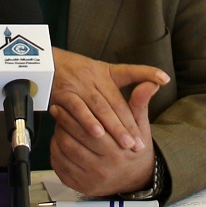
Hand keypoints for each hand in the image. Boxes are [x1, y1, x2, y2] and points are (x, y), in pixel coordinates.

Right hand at [47, 50, 169, 150]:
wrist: (46, 63)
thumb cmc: (76, 71)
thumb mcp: (103, 71)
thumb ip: (131, 78)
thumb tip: (160, 80)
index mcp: (107, 73)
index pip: (129, 78)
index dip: (143, 87)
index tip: (159, 93)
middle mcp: (95, 77)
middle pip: (116, 103)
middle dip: (128, 125)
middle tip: (138, 143)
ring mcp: (80, 85)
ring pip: (100, 108)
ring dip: (113, 126)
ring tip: (124, 143)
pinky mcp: (64, 92)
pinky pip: (78, 108)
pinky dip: (88, 121)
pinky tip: (97, 133)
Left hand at [50, 79, 164, 197]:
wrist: (136, 178)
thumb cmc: (135, 149)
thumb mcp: (141, 127)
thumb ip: (140, 104)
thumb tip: (150, 84)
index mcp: (118, 152)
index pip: (91, 131)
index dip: (76, 115)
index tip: (67, 101)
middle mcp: (103, 168)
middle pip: (74, 142)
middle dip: (63, 123)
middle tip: (57, 108)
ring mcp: (90, 179)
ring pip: (65, 153)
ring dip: (58, 135)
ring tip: (57, 122)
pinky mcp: (80, 185)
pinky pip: (60, 166)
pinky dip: (56, 151)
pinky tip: (58, 139)